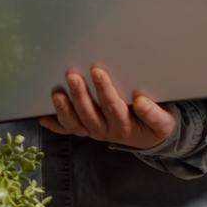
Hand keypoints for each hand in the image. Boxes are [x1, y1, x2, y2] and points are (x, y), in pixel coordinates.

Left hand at [39, 65, 177, 149]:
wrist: (152, 136)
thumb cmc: (156, 122)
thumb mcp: (163, 121)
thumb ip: (154, 114)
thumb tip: (140, 101)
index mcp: (125, 126)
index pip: (112, 107)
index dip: (104, 90)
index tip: (97, 71)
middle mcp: (106, 131)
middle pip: (89, 114)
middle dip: (79, 95)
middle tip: (72, 75)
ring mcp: (93, 131)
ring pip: (75, 123)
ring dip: (63, 108)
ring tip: (56, 92)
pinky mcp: (85, 130)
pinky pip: (68, 129)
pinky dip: (54, 125)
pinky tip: (42, 118)